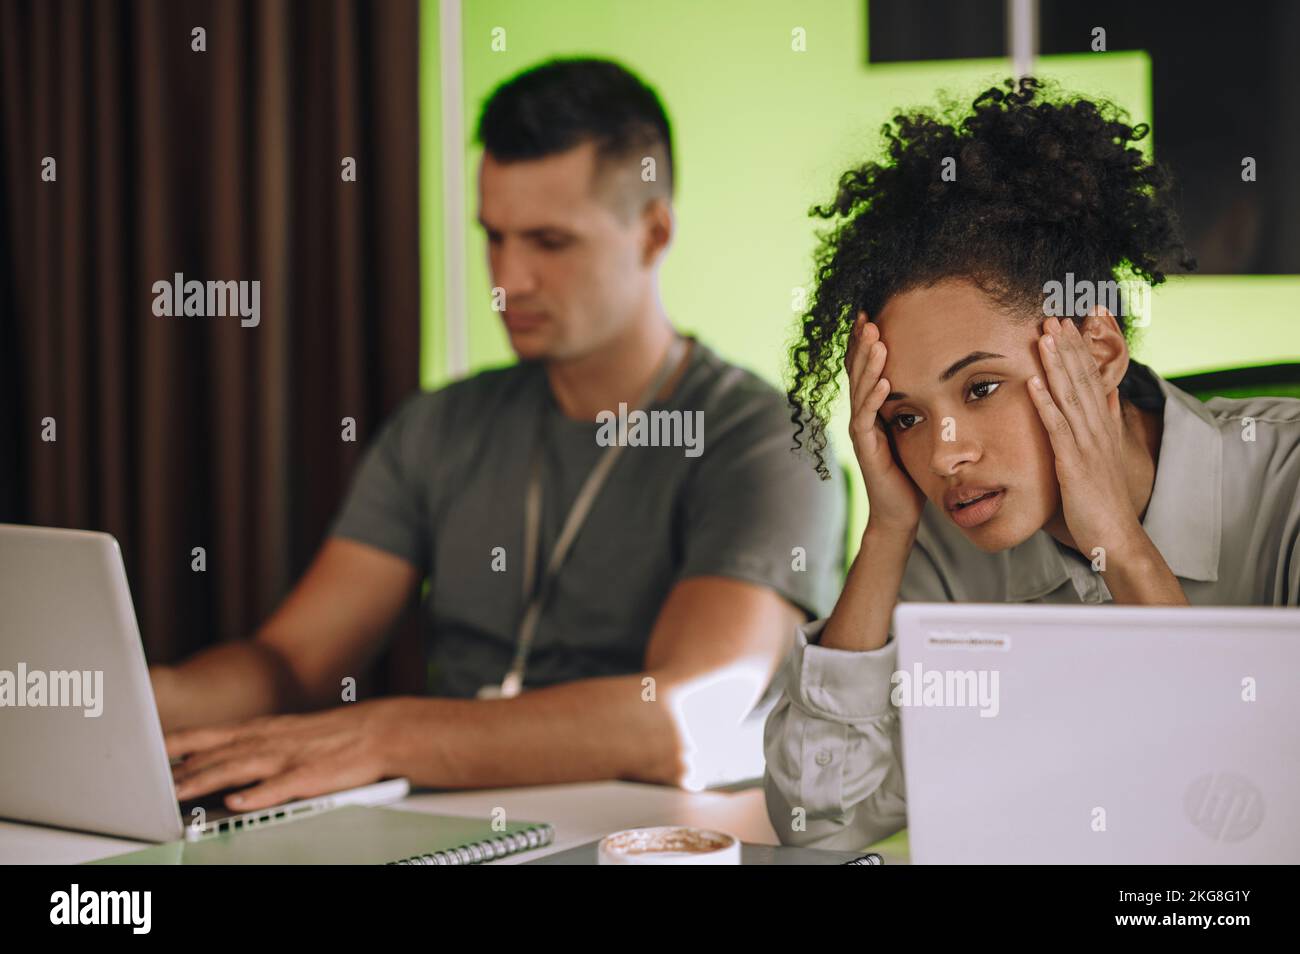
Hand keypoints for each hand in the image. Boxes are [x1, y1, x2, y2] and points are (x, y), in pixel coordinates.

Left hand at [166, 699, 401, 811]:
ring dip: (208, 779)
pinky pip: (281, 786)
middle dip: (183, 768)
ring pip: (242, 767)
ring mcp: (290, 756)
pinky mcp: (312, 775)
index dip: (176, 742)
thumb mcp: (283, 733)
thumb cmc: (329, 737)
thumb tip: (207, 762)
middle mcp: (270, 739)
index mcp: (261, 729)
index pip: (209, 734)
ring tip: (180, 793)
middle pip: (219, 753)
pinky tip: (238, 803)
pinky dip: (258, 794)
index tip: (144, 750)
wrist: (379, 730)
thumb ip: (246, 746)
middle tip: (150, 783)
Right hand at [845, 310, 925, 535]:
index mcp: (873, 409)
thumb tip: (941, 376)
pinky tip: (884, 381)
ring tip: (875, 339)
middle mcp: (862, 416)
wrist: (899, 511)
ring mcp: (862, 432)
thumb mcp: (916, 430)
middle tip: (867, 317)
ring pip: (860, 390)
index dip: (865, 343)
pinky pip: (866, 419)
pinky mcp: (866, 449)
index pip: (866, 369)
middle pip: (857, 373)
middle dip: (861, 344)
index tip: (870, 314)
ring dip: (867, 364)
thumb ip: (918, 405)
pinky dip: (874, 399)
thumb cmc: (910, 472)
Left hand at [1028, 315, 1145, 559]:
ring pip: (1071, 396)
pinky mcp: (1074, 462)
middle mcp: (1097, 429)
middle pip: (1083, 379)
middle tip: (1057, 315)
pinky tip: (1032, 383)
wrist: (1115, 535)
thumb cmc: (1104, 499)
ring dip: (1056, 365)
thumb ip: (1107, 423)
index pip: (1093, 378)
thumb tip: (1109, 395)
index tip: (1076, 320)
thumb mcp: (1105, 454)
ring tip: (1043, 335)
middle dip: (1069, 346)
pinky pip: (1057, 428)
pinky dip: (1045, 403)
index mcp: (1103, 426)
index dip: (1083, 349)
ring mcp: (1087, 444)